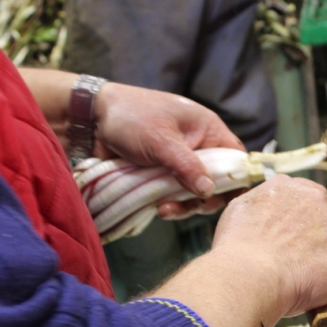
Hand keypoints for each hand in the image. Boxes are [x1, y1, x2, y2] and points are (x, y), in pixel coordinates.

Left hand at [93, 82, 246, 219]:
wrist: (88, 120)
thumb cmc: (130, 117)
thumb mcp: (161, 140)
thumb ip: (187, 166)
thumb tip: (209, 191)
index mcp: (207, 129)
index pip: (236, 158)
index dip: (238, 179)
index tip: (230, 199)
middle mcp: (198, 147)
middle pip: (217, 181)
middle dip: (205, 198)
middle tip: (193, 207)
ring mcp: (179, 164)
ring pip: (195, 193)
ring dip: (185, 205)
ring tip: (165, 210)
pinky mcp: (162, 177)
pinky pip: (175, 196)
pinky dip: (170, 205)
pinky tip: (158, 209)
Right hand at [211, 175, 326, 317]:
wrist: (250, 274)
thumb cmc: (237, 249)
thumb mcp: (241, 210)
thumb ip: (263, 205)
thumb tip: (268, 214)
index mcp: (291, 187)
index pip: (309, 197)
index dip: (305, 219)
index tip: (298, 235)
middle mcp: (317, 198)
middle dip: (323, 234)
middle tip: (305, 257)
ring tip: (304, 277)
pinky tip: (313, 286)